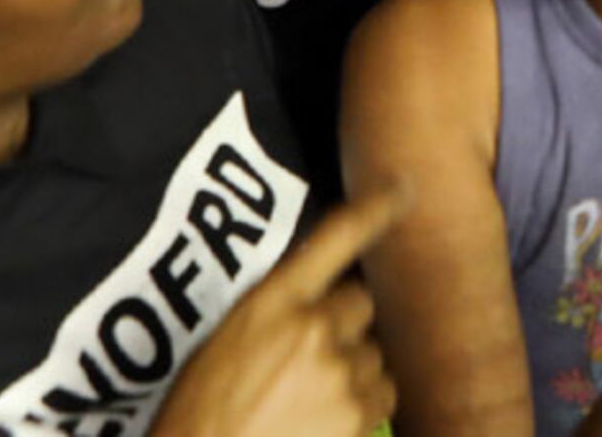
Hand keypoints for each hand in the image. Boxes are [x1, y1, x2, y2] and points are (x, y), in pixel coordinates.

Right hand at [149, 184, 405, 436]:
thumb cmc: (198, 416)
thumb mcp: (221, 347)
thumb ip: (275, 317)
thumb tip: (316, 309)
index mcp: (270, 302)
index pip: (333, 237)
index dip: (374, 209)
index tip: (403, 188)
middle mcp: (312, 327)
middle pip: (360, 304)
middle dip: (343, 329)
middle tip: (305, 367)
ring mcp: (340, 371)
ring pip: (373, 356)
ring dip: (352, 374)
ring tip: (306, 407)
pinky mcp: (358, 414)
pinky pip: (382, 397)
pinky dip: (361, 411)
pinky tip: (322, 428)